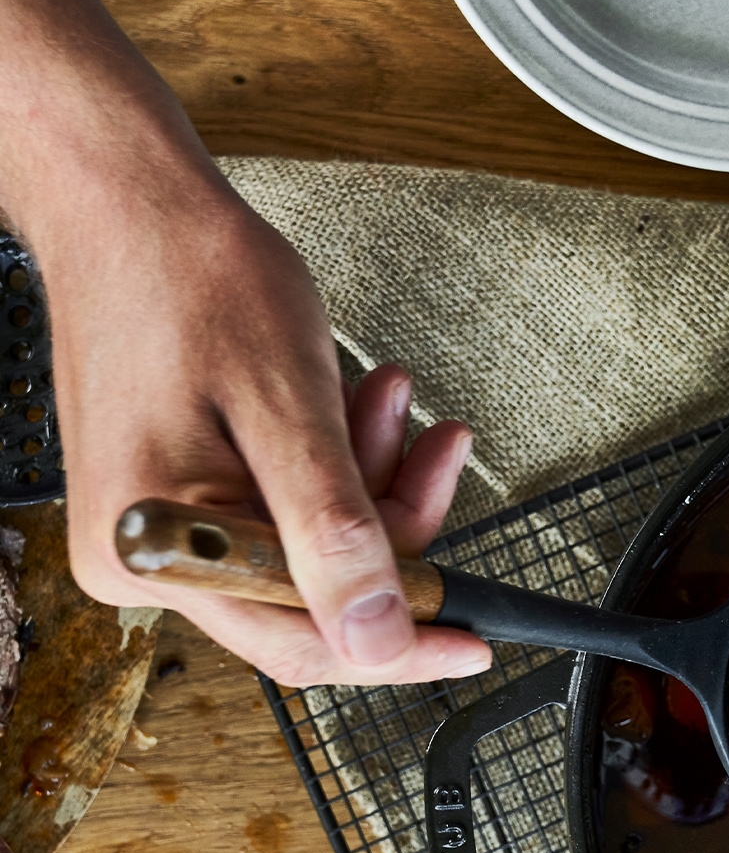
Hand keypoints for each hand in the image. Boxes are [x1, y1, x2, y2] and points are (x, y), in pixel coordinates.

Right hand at [50, 176, 491, 686]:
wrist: (131, 206)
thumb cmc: (193, 280)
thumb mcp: (289, 412)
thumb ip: (333, 537)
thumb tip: (377, 641)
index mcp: (163, 551)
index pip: (302, 646)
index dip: (400, 645)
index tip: (473, 640)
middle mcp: (152, 557)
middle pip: (315, 595)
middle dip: (390, 523)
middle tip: (436, 449)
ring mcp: (166, 529)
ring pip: (313, 547)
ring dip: (369, 478)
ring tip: (390, 400)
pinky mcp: (182, 498)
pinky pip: (286, 510)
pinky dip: (337, 463)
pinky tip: (355, 403)